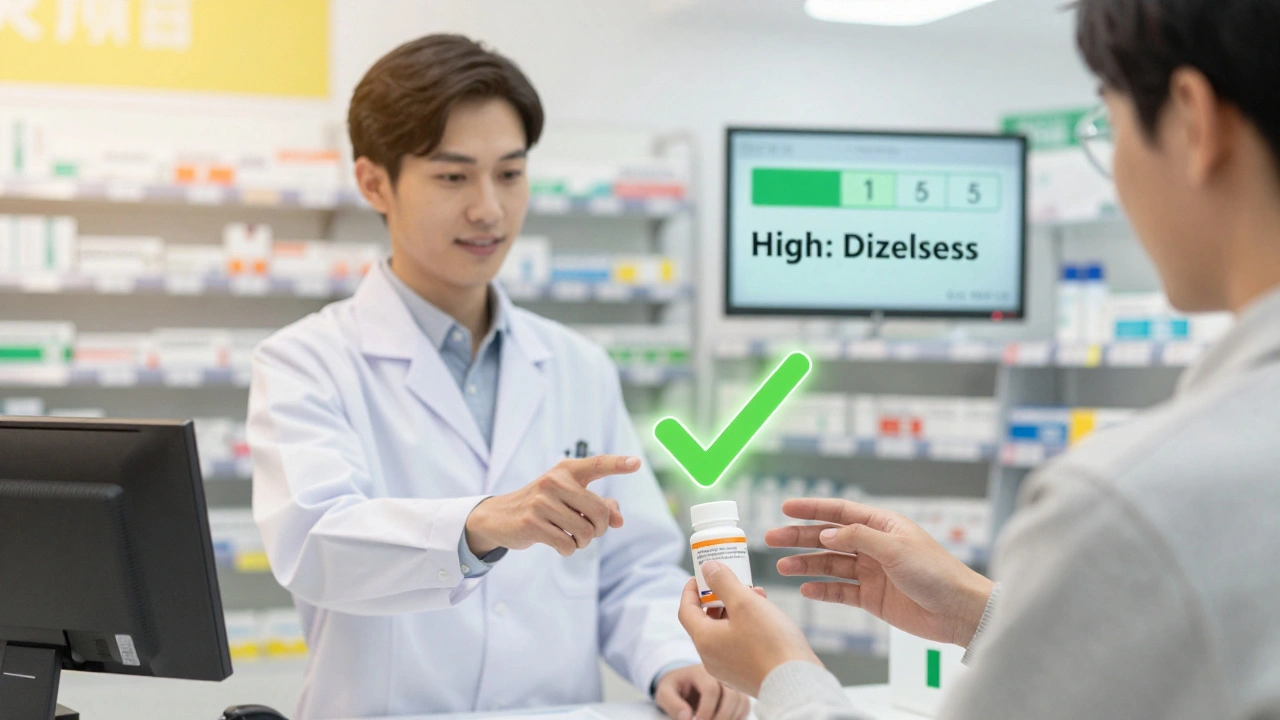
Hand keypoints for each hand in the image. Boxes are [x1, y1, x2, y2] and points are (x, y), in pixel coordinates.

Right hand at [464, 455, 637, 556]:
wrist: (500, 516)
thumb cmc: (544, 505)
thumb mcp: (569, 499)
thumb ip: (599, 505)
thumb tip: (619, 521)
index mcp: (566, 470)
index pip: (596, 464)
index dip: (618, 464)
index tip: (637, 463)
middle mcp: (554, 481)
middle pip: (599, 512)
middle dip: (600, 529)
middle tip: (590, 531)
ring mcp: (541, 502)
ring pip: (584, 532)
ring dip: (583, 541)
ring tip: (572, 536)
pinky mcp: (531, 523)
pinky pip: (567, 545)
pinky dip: (568, 549)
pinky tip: (559, 543)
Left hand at [654, 663, 750, 719]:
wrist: (684, 683)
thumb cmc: (674, 688)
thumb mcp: (664, 693)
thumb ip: (672, 704)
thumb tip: (687, 717)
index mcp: (701, 671)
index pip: (711, 690)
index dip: (706, 710)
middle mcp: (721, 675)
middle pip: (732, 696)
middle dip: (721, 717)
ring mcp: (732, 684)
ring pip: (741, 702)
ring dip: (730, 718)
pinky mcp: (738, 694)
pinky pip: (745, 707)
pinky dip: (737, 718)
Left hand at [677, 561, 821, 696]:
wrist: (796, 684)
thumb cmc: (770, 643)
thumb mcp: (745, 603)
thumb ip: (723, 582)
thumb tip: (708, 568)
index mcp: (704, 641)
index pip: (686, 610)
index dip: (691, 590)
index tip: (700, 575)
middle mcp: (711, 659)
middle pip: (706, 621)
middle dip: (720, 597)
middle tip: (734, 581)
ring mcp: (728, 670)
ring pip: (725, 632)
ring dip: (736, 611)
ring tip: (757, 595)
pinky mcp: (745, 676)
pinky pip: (738, 645)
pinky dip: (745, 627)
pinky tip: (765, 617)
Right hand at [766, 498, 993, 646]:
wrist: (958, 611)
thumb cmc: (937, 573)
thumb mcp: (895, 549)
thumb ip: (858, 538)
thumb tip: (826, 533)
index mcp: (882, 526)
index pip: (840, 512)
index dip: (812, 509)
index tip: (786, 507)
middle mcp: (874, 546)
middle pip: (829, 538)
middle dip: (800, 538)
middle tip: (772, 538)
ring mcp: (872, 572)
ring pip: (831, 565)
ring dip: (806, 564)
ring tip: (782, 567)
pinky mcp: (872, 597)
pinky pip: (840, 591)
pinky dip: (822, 589)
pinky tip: (805, 588)